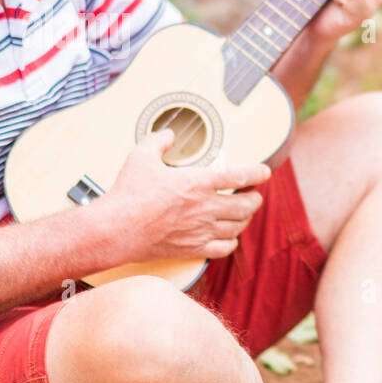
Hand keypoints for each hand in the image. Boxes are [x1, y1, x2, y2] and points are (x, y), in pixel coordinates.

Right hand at [97, 130, 269, 262]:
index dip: (257, 173)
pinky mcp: (194, 248)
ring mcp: (202, 229)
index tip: (265, 172)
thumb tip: (168, 134)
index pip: (239, 176)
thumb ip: (158, 140)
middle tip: (255, 196)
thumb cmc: (128, 193)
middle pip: (246, 205)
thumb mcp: (141, 156)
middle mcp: (206, 207)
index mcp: (198, 182)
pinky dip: (231, 242)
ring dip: (245, 219)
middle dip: (255, 199)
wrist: (117, 229)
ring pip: (238, 226)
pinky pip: (224, 248)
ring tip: (245, 214)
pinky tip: (230, 237)